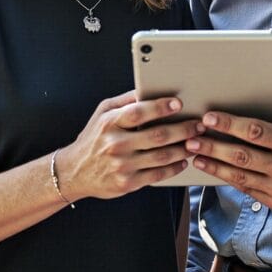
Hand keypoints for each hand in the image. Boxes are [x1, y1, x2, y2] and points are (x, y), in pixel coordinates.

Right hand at [57, 90, 201, 199]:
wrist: (74, 172)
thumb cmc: (93, 138)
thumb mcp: (102, 113)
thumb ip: (125, 100)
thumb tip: (147, 88)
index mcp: (110, 123)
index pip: (138, 113)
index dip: (160, 107)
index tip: (178, 103)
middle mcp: (115, 144)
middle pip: (156, 136)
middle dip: (182, 129)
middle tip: (198, 125)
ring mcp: (122, 165)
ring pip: (161, 156)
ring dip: (183, 148)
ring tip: (196, 141)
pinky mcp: (127, 183)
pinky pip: (157, 175)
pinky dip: (174, 167)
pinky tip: (183, 160)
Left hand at [185, 109, 271, 213]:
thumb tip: (251, 106)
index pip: (255, 132)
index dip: (229, 124)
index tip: (209, 118)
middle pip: (242, 156)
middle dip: (212, 146)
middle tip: (190, 137)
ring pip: (240, 177)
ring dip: (213, 165)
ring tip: (194, 154)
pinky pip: (248, 190)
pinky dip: (228, 179)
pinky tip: (213, 170)